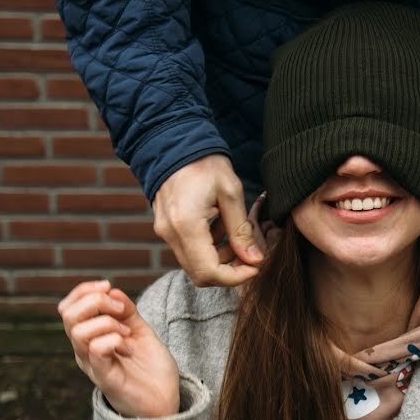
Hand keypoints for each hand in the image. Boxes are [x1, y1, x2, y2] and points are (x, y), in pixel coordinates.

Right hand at [58, 279, 179, 417]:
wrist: (166, 400)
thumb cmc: (151, 368)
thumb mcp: (140, 331)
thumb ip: (127, 312)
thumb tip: (111, 290)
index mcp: (90, 337)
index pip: (68, 308)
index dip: (83, 291)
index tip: (108, 285)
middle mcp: (85, 351)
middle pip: (68, 316)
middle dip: (95, 301)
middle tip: (121, 310)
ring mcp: (93, 365)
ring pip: (79, 332)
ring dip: (107, 322)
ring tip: (127, 333)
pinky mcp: (105, 378)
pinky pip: (97, 350)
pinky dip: (113, 339)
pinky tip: (128, 347)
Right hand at [153, 154, 262, 286]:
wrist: (176, 143)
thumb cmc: (205, 163)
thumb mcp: (231, 193)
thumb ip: (242, 230)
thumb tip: (255, 260)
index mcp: (186, 225)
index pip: (209, 272)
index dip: (235, 277)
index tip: (255, 265)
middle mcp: (170, 233)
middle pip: (200, 274)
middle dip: (229, 270)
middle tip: (249, 253)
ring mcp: (165, 232)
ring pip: (194, 264)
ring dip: (220, 258)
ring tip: (236, 234)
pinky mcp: (166, 228)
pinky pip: (188, 250)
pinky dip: (208, 248)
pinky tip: (220, 227)